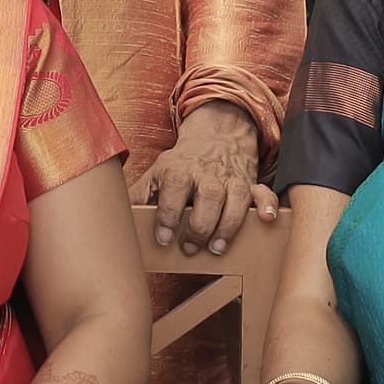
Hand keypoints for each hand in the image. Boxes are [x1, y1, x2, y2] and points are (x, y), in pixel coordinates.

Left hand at [130, 103, 274, 254]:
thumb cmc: (181, 164)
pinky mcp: (250, 184)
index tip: (164, 237)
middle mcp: (207, 174)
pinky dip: (268, 205)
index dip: (169, 214)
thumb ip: (139, 195)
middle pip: (209, 196)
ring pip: (236, 199)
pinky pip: (264, 193)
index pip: (174, 188)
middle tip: (189, 248)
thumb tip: (116, 220)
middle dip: (200, 226)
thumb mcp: (156, 173)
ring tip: (216, 248)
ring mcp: (231, 179)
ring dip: (228, 226)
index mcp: (179, 169)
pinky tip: (266, 220)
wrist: (216, 135)